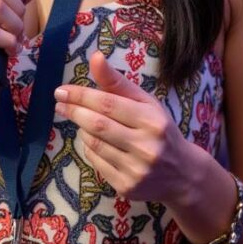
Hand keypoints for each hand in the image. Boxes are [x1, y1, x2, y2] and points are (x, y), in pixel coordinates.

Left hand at [54, 50, 196, 204]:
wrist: (183, 174)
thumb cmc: (160, 129)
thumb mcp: (146, 103)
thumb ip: (118, 82)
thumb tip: (94, 57)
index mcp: (151, 119)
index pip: (108, 104)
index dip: (81, 96)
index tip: (61, 90)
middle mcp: (145, 145)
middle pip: (98, 125)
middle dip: (74, 111)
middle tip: (60, 103)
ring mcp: (136, 169)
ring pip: (94, 144)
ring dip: (82, 129)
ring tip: (82, 120)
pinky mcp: (126, 187)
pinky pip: (96, 162)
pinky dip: (89, 148)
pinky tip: (93, 140)